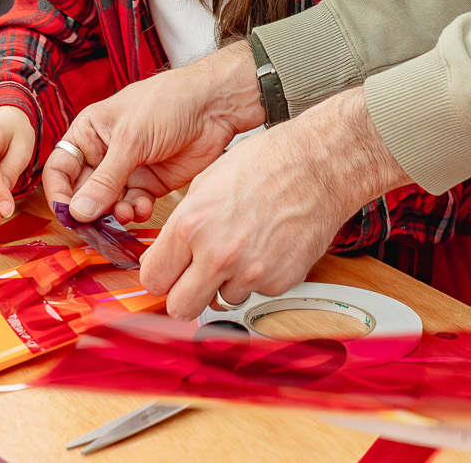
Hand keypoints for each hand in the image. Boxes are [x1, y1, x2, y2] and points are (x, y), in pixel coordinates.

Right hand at [45, 40, 264, 225]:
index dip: (60, 193)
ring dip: (114, 213)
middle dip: (89, 210)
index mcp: (89, 132)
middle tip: (96, 225)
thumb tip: (78, 211)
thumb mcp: (131, 139)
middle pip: (83, 192)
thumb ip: (105, 178)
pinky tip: (143, 208)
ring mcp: (128, 170)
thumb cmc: (168, 103)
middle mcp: (104, 153)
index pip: (60, 168)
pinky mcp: (150, 184)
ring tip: (126, 212)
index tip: (67, 214)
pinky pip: (134, 206)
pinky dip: (136, 212)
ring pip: (109, 203)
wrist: (213, 106)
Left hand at [140, 87, 402, 318]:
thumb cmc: (266, 163)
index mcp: (191, 226)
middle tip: (194, 279)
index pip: (153, 279)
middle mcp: (217, 254)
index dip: (160, 276)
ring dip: (225, 284)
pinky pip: (256, 292)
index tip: (168, 272)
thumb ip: (184, 225)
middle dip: (184, 295)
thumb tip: (170, 254)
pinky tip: (266, 248)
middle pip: (180, 308)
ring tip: (242, 249)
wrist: (317, 165)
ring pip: (221, 301)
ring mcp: (250, 272)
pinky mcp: (279, 281)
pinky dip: (258, 277)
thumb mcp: (206, 183)